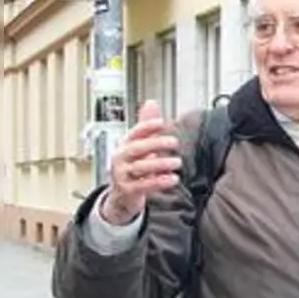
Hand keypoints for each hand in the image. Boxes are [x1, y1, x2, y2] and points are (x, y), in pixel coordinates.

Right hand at [101, 101, 180, 225]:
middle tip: (175, 142)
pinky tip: (172, 179)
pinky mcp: (127, 190)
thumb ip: (147, 126)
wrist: (121, 195)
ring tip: (177, 162)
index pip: (134, 133)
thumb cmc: (133, 167)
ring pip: (140, 167)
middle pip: (136, 148)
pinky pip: (142, 185)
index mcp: (125, 145)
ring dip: (160, 164)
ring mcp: (122, 175)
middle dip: (155, 144)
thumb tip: (151, 102)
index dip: (146, 126)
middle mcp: (121, 159)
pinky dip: (158, 182)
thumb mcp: (139, 145)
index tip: (162, 122)